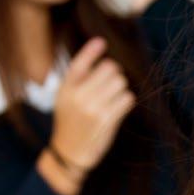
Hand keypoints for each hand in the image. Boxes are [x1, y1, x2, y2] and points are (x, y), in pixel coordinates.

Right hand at [50, 38, 135, 172]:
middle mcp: (78, 96)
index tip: (101, 42)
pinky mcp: (107, 119)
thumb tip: (105, 62)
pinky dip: (126, 101)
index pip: (79, 64)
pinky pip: (128, 98)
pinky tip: (118, 108)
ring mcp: (93, 108)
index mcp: (65, 88)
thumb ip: (79, 81)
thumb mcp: (66, 99)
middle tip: (110, 85)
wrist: (70, 153)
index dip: (91, 51)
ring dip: (121, 88)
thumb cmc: (71, 122)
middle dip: (114, 74)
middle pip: (110, 69)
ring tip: (112, 98)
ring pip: (121, 82)